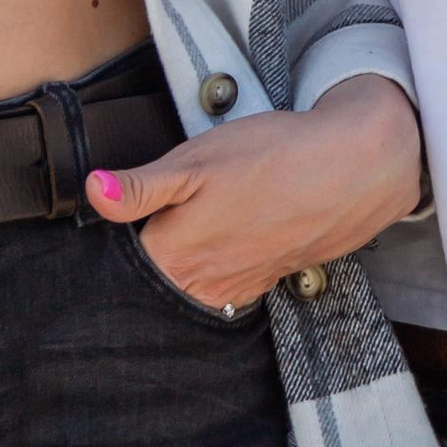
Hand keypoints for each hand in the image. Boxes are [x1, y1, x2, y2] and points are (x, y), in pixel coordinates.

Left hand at [85, 75, 424, 313]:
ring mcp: (237, 288)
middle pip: (154, 283)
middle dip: (145, 259)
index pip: (120, 268)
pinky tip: (224, 236)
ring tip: (191, 225)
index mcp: (174, 256)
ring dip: (182, 266)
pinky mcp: (265, 282)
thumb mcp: (196, 160)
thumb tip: (93, 193)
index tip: (108, 221)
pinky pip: (225, 287)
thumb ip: (140, 187)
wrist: (353, 168)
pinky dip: (215, 269)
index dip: (111, 245)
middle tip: (147, 222)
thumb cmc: (272, 158)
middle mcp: (203, 285)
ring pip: (189, 288)